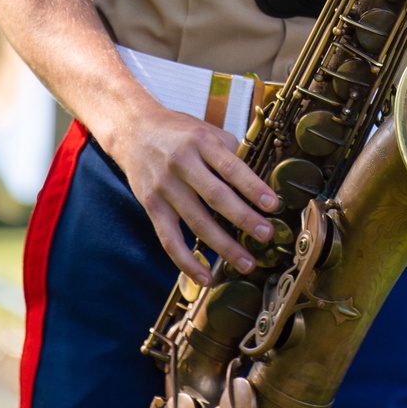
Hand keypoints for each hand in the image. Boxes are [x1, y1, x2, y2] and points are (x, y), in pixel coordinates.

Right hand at [111, 106, 280, 284]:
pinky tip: (205, 277)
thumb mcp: (206, 130)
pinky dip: (187, 262)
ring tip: (246, 262)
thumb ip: (230, 152)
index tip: (272, 205)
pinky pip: (170, 240)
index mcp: (201, 141)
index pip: (231, 167)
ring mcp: (164, 187)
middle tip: (265, 235)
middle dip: (244, 218)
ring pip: (196, 222)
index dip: (253, 187)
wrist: (134, 129)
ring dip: (224, 246)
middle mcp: (181, 164)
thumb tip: (257, 183)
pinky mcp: (151, 206)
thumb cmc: (178, 131)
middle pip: (216, 197)